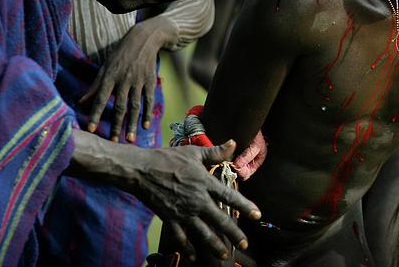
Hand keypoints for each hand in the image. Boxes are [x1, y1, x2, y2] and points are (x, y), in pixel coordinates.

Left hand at [80, 17, 168, 142]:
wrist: (144, 39)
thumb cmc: (120, 54)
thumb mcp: (105, 67)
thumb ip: (94, 86)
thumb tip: (80, 102)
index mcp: (110, 76)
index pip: (101, 98)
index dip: (96, 114)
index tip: (92, 129)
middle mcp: (124, 80)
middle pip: (120, 106)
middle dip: (117, 125)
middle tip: (114, 141)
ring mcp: (139, 81)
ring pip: (135, 106)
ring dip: (131, 123)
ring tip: (129, 139)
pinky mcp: (150, 81)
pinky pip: (148, 100)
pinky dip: (147, 113)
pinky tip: (145, 125)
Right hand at [136, 141, 260, 261]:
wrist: (142, 170)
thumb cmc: (168, 158)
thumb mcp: (194, 153)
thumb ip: (215, 152)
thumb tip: (233, 143)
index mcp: (205, 183)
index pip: (230, 196)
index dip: (245, 206)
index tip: (257, 215)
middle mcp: (197, 200)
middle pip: (220, 220)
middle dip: (234, 233)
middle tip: (245, 244)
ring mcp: (183, 212)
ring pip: (202, 233)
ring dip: (215, 245)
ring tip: (225, 255)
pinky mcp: (169, 219)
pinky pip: (180, 237)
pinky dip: (187, 248)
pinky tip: (194, 257)